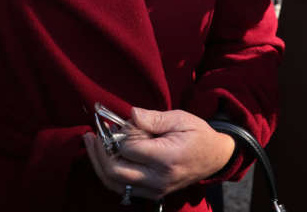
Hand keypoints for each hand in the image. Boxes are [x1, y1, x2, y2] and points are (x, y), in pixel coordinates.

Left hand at [82, 107, 235, 201]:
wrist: (215, 157)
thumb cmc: (198, 134)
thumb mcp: (181, 118)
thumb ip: (153, 119)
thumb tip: (130, 114)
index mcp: (167, 158)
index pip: (128, 149)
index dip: (116, 135)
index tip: (112, 121)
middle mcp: (159, 179)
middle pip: (115, 171)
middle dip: (99, 151)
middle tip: (92, 133)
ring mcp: (155, 190)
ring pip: (114, 183)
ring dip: (98, 163)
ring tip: (91, 143)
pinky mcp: (152, 193)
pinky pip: (122, 188)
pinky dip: (109, 173)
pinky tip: (104, 157)